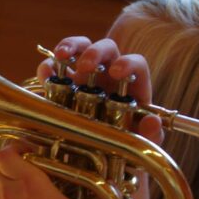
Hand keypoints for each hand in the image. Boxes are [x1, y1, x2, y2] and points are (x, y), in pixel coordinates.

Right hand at [37, 36, 162, 141]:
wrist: (96, 152)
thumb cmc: (123, 143)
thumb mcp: (138, 143)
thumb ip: (150, 135)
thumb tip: (153, 122)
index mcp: (132, 84)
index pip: (136, 63)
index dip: (128, 63)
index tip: (117, 72)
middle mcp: (109, 73)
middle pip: (107, 48)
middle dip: (96, 52)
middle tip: (86, 66)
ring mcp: (85, 74)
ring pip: (80, 46)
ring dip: (70, 46)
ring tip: (61, 56)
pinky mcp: (62, 80)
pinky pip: (54, 65)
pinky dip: (48, 67)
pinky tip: (45, 75)